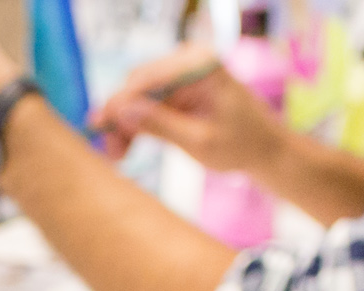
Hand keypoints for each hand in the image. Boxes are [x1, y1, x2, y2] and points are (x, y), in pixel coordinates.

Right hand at [91, 49, 285, 173]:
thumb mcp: (199, 141)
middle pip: (138, 85)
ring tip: (118, 155)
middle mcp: (189, 62)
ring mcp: (182, 75)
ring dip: (125, 124)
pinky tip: (126, 146)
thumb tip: (121, 112)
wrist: (264, 150)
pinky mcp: (179, 91)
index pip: (148, 78)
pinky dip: (136, 125)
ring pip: (138, 97)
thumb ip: (160, 125)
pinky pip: (147, 105)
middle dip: (120, 117)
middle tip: (111, 151)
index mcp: (200, 65)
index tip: (99, 126)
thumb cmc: (241, 145)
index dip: (119, 103)